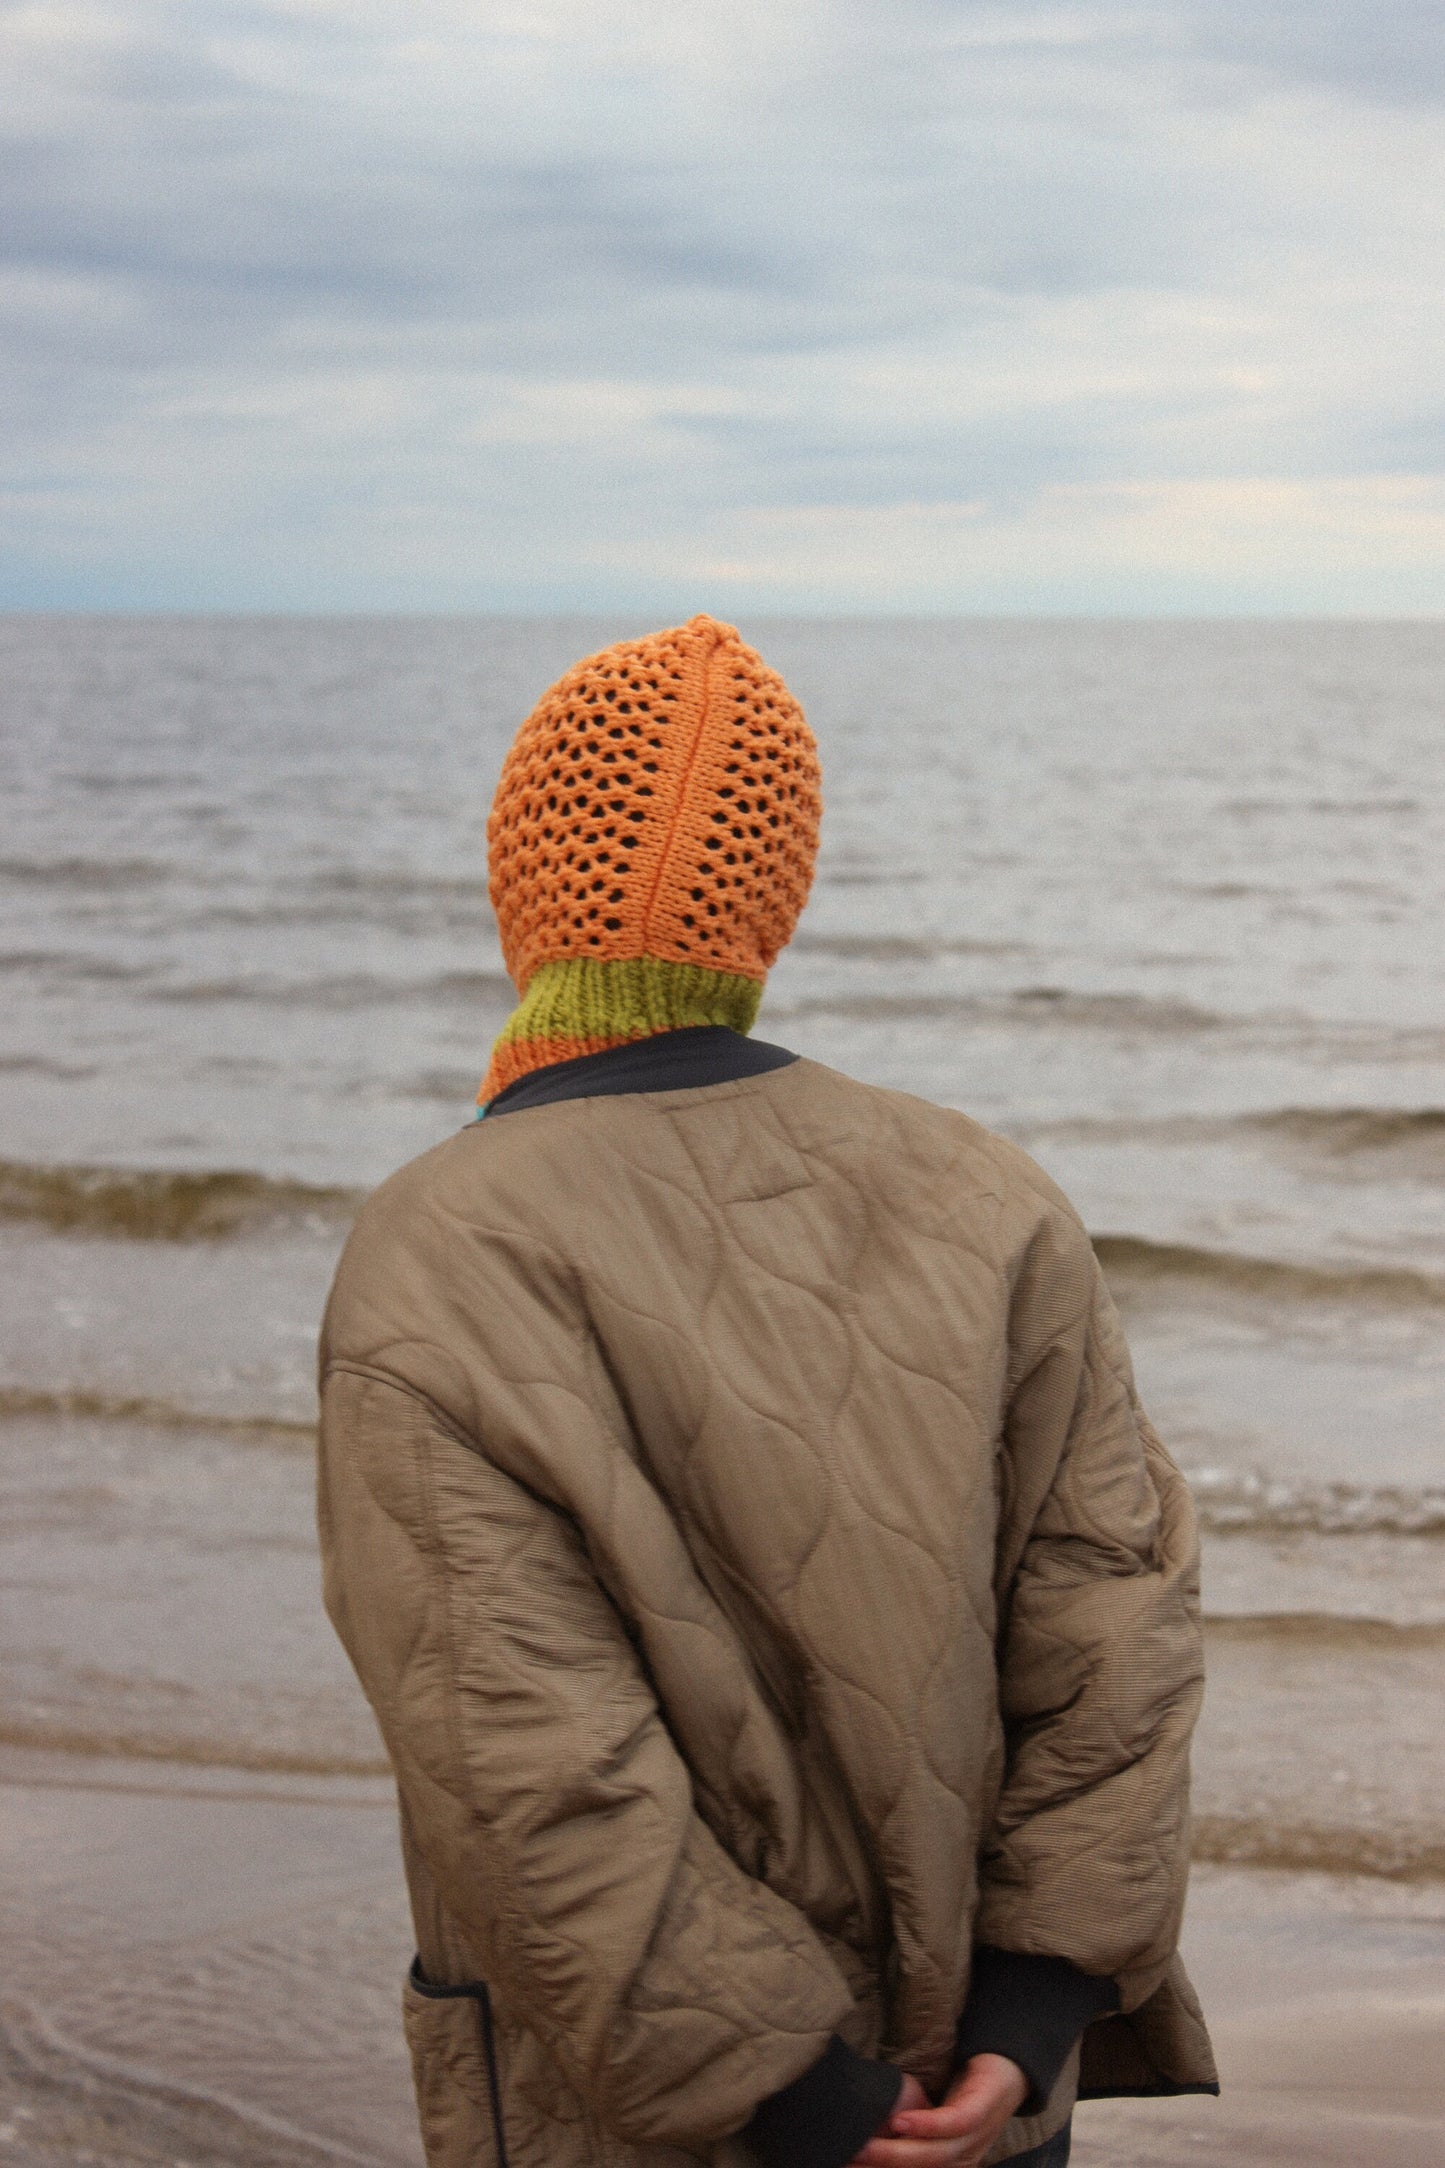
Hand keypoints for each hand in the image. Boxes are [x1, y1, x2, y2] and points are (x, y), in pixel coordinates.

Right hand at [850, 2053, 1029, 2166]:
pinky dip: (925, 2125)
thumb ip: (914, 2130)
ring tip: (864, 2149)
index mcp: (952, 2164)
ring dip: (896, 2153)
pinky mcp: (980, 2112)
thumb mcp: (937, 2117)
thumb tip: (874, 2131)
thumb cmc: (967, 2094)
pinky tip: (900, 2121)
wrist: (1010, 2068)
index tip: (846, 2166)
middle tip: (845, 2162)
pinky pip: (952, 2124)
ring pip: (933, 2154)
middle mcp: (963, 2159)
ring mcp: (975, 2138)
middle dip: (880, 2167)